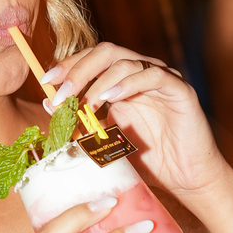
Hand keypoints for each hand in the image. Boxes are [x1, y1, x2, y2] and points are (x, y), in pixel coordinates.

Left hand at [43, 43, 222, 199]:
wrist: (187, 180)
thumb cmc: (148, 162)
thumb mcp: (104, 141)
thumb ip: (81, 123)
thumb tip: (48, 105)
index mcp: (122, 83)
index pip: (91, 60)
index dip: (67, 67)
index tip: (46, 83)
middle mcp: (140, 75)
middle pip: (105, 52)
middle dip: (78, 70)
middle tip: (60, 93)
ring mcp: (161, 79)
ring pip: (125, 61)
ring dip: (98, 81)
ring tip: (84, 104)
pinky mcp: (180, 90)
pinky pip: (152, 76)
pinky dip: (127, 84)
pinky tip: (109, 99)